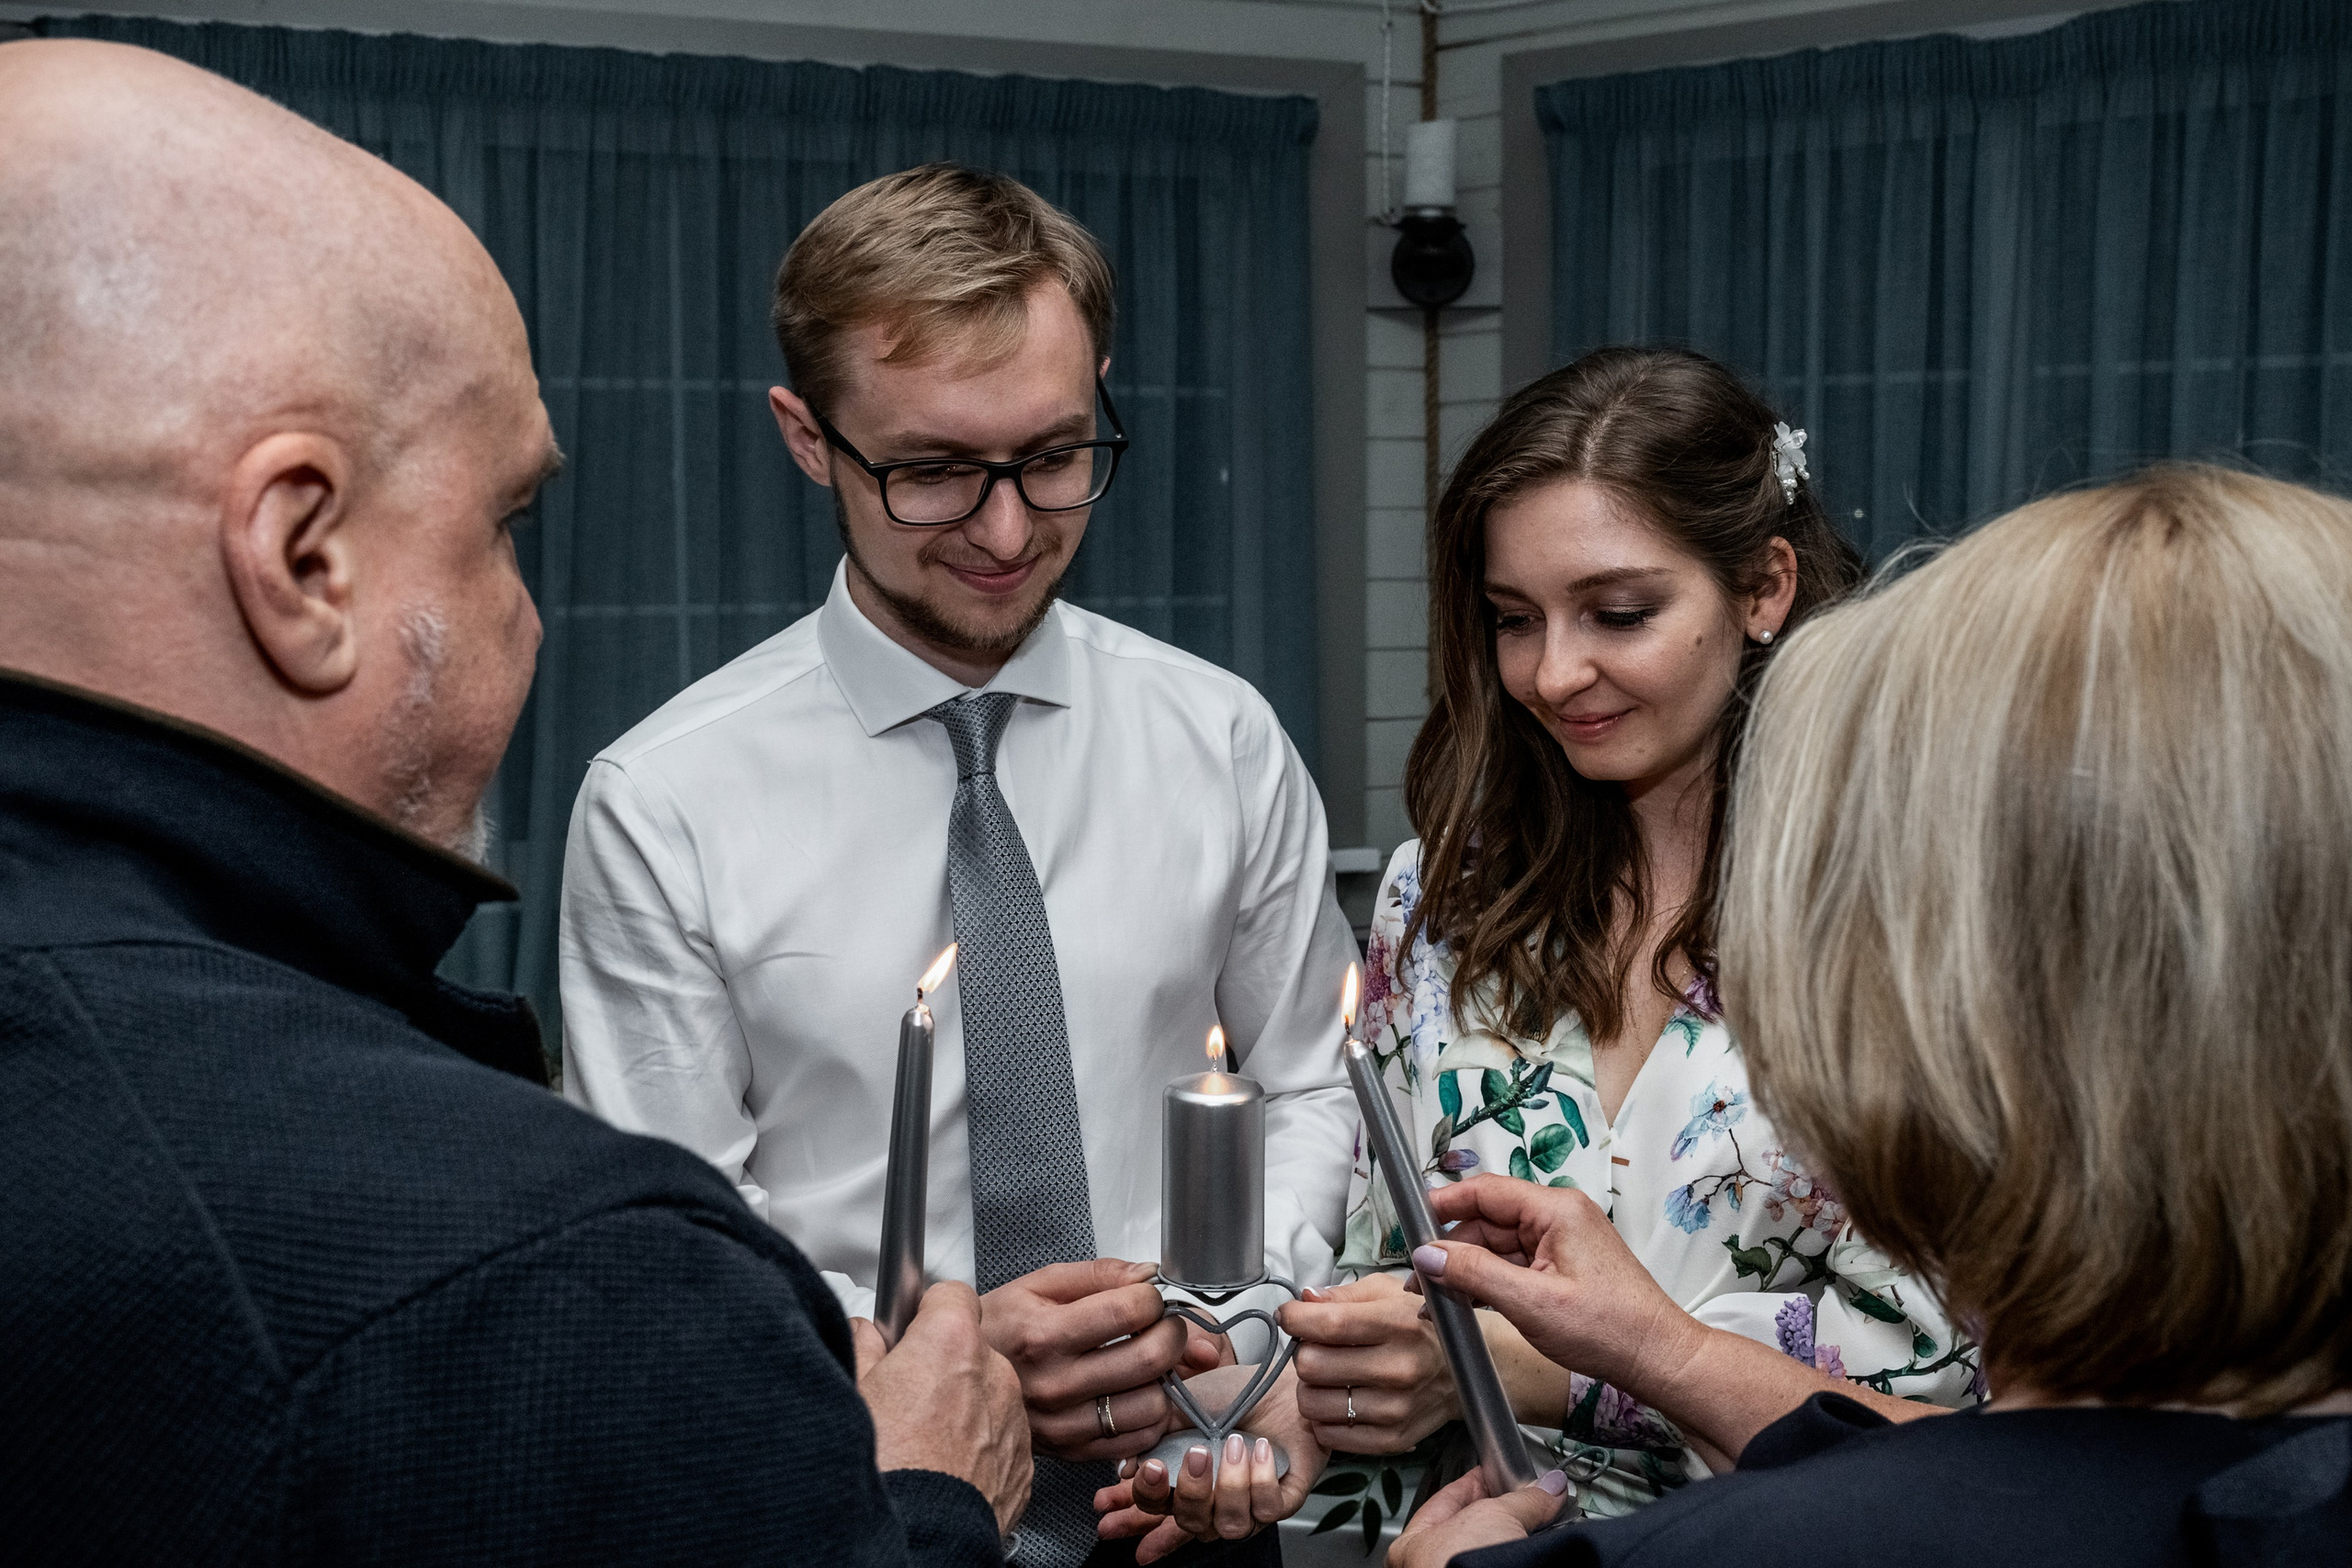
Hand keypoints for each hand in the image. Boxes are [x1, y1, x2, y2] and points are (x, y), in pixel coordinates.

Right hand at [853, 1283, 1031, 1537]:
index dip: (928, 1310)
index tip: (912, 1326)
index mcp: (951, 1342)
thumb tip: (865, 1333)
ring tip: (922, 1442)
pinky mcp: (1024, 1463)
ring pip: (989, 1395)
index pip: (951, 1294)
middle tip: (906, 1397)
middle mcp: (994, 1372)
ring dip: (964, 1409)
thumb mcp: (853, 1392)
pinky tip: (944, 1467)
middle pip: (971, 1349)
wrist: (917, 1538)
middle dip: (944, 1365)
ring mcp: (1013, 1419)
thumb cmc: (885, 1470)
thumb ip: (864, 1346)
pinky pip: (1000, 1440)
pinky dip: (978, 1449)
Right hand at [982, 1259, 1221, 1461]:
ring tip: (1149, 1360)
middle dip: (1173, 1333)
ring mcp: (1065, 1424)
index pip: (1129, 1311)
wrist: (960, 1380)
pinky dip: (1153, 1414)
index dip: (1153, 1298)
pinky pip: (1139, 1439)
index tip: (1149, 1297)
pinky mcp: (1073, 1451)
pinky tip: (1138, 1391)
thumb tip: (1147, 1274)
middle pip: (1150, 1358)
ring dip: (1166, 1378)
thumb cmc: (1000, 1327)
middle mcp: (1055, 1383)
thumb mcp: (1037, 1284)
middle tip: (1163, 1325)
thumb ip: (1097, 1274)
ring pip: (1153, 1404)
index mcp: (1044, 1334)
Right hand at [1092, 1365, 1327, 1563]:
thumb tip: (1128, 1467)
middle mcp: (1214, 1500)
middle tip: (1197, 1453)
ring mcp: (1248, 1505)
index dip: (1146, 1497)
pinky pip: (1267, 1511)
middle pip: (1191, 1522)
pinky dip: (1263, 1480)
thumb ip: (1154, 1434)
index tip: (1150, 1469)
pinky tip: (1262, 1449)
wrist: (1281, 1382)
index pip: (1155, 1506)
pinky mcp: (1282, 1501)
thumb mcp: (1184, 1404)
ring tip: (1234, 1444)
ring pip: (1230, 1526)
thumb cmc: (1234, 1392)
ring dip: (1230, 1486)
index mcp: (1184, 1480)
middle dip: (1191, 1491)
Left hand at [1282, 1274, 1456, 1452]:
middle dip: (1303, 1352)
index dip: (1294, 1318)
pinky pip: (1329, 1435)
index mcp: (1397, 1325)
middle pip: (1311, 1365)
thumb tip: (1305, 1299)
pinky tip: (1340, 1399)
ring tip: (1329, 1375)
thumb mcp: (1387, 1293)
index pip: (1328, 1324)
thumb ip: (1344, 1294)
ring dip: (1309, 1388)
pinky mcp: (1391, 1440)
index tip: (1289, 1315)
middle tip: (1315, 1346)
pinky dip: (1323, 1418)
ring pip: (1312, 1403)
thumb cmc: (1420, 1326)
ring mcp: (1395, 1409)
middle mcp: (1398, 1369)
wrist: (1464, 1370)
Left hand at [1387, 1467, 1570, 1567]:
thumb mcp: (1495, 1516)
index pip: (1447, 1499)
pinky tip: (1540, 1550)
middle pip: (1473, 1526)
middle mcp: (1431, 1567)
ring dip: (1516, 1535)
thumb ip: (1522, 1498)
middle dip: (1502, 1511)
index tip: (1497, 1472)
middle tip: (1528, 1496)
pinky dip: (1524, 1557)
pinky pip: (1508, 1564)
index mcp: (1413, 1545)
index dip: (1476, 1482)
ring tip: (1543, 1520)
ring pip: (1491, 1549)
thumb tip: (1549, 1488)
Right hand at [1419, 1176, 1701, 1395]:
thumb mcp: (1530, 1303)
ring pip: (1499, 1244)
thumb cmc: (1607, 1330)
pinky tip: (1466, 1302)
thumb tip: (1426, 1254)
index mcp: (1556, 1209)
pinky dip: (1489, 1280)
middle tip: (1418, 1280)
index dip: (1442, 1206)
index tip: (1408, 1227)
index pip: (1485, 1191)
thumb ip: (1473, 1274)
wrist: (1657, 1359)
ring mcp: (1562, 1241)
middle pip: (1488, 1219)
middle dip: (1451, 1248)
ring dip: (1467, 1268)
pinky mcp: (1564, 1265)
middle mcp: (1559, 1216)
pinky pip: (1515, 1263)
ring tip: (1436, 1299)